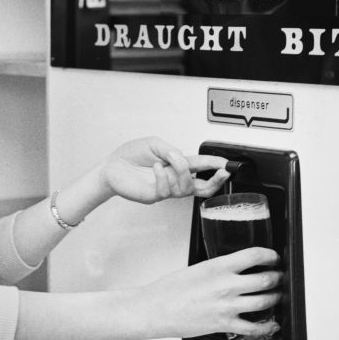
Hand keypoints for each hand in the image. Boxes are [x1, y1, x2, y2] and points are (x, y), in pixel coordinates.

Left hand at [100, 137, 230, 204]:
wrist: (110, 167)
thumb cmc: (130, 155)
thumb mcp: (154, 143)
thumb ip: (171, 150)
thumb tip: (183, 158)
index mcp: (176, 164)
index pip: (201, 166)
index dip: (215, 165)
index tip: (228, 164)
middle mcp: (173, 178)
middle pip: (202, 187)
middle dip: (216, 181)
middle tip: (223, 172)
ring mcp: (165, 189)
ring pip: (186, 188)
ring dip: (181, 171)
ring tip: (168, 159)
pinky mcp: (154, 195)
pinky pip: (166, 190)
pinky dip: (163, 177)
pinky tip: (156, 167)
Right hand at [143, 247, 283, 339]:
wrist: (155, 309)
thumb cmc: (170, 289)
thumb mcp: (198, 268)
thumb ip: (219, 269)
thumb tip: (234, 271)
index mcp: (219, 266)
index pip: (255, 255)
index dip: (270, 256)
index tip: (274, 258)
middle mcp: (227, 285)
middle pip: (266, 279)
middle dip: (277, 278)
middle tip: (279, 277)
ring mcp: (228, 306)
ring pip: (265, 302)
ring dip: (276, 299)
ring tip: (277, 297)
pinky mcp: (225, 324)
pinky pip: (254, 328)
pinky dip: (267, 328)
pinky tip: (271, 325)